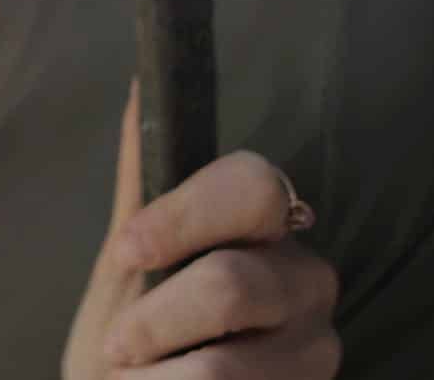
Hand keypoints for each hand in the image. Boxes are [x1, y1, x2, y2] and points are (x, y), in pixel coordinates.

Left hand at [62, 84, 340, 377]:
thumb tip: (139, 82)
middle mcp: (305, 276)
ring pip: (225, 366)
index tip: (125, 253)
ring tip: (134, 378)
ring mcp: (315, 346)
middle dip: (155, 321)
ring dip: (155, 376)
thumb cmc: (132, 334)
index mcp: (263, 224)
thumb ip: (142, 184)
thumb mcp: (127, 260)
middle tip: (118, 346)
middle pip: (232, 283)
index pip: (251, 185)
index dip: (182, 218)